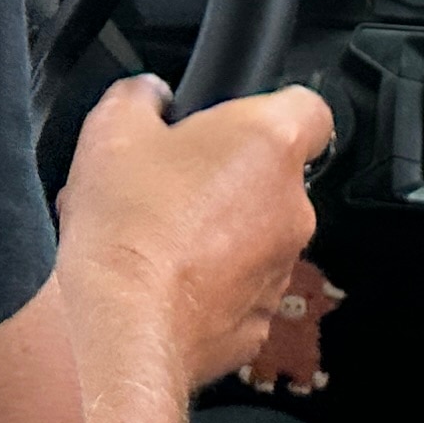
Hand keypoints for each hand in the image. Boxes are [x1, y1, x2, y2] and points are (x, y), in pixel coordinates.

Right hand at [55, 75, 332, 392]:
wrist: (119, 327)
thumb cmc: (125, 227)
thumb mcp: (113, 125)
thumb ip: (142, 95)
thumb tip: (150, 96)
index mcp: (269, 144)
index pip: (310, 109)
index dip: (271, 110)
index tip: (233, 120)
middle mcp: (291, 208)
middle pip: (275, 178)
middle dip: (230, 177)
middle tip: (174, 182)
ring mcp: (280, 270)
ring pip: (258, 236)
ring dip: (221, 233)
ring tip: (159, 236)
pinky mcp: (259, 323)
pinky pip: (242, 289)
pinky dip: (212, 284)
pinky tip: (163, 281)